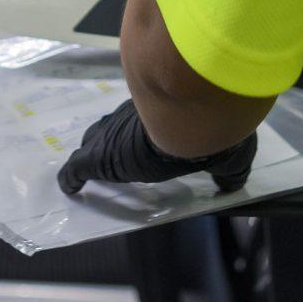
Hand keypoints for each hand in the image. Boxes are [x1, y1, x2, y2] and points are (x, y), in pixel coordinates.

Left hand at [57, 97, 257, 197]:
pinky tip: (70, 188)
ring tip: (90, 167)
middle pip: (114, 127)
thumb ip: (229, 170)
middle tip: (114, 152)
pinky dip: (72, 177)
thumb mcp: (230, 153)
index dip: (142, 131)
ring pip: (94, 142)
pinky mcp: (98, 156)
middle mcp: (132, 117)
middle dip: (111, 138)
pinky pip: (77, 167)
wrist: (185, 119)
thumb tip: (232, 183)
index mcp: (161, 113)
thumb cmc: (209, 131)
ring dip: (93, 154)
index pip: (145, 121)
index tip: (145, 142)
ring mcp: (111, 135)